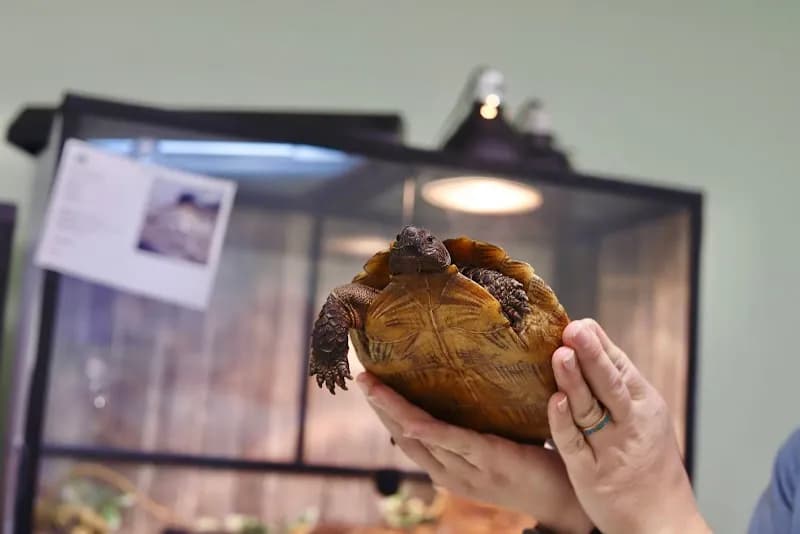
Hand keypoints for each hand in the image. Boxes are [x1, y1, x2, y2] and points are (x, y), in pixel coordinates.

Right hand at [356, 372, 593, 533]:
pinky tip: (408, 416)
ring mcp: (468, 470)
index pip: (409, 439)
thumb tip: (465, 385)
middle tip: (361, 376)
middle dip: (379, 408)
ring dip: (390, 411)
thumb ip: (476, 426)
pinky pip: (450, 442)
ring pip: (419, 438)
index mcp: (451, 470)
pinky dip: (425, 428)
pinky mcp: (489, 459)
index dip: (386, 413)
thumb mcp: (496, 448)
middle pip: (405, 438)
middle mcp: (451, 474)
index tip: (370, 386)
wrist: (569, 497)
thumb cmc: (535, 466)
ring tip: (371, 383)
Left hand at [548, 319, 710, 533]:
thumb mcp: (643, 418)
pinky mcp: (592, 473)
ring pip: (591, 410)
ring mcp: (612, 449)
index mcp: (646, 405)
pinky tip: (554, 402)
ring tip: (560, 355)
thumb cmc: (648, 463)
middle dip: (592, 355)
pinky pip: (574, 444)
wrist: (661, 521)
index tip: (580, 323)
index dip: (600, 345)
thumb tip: (591, 341)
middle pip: (610, 384)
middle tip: (573, 329)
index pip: (622, 367)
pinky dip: (563, 422)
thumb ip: (619, 385)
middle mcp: (633, 424)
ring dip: (574, 381)